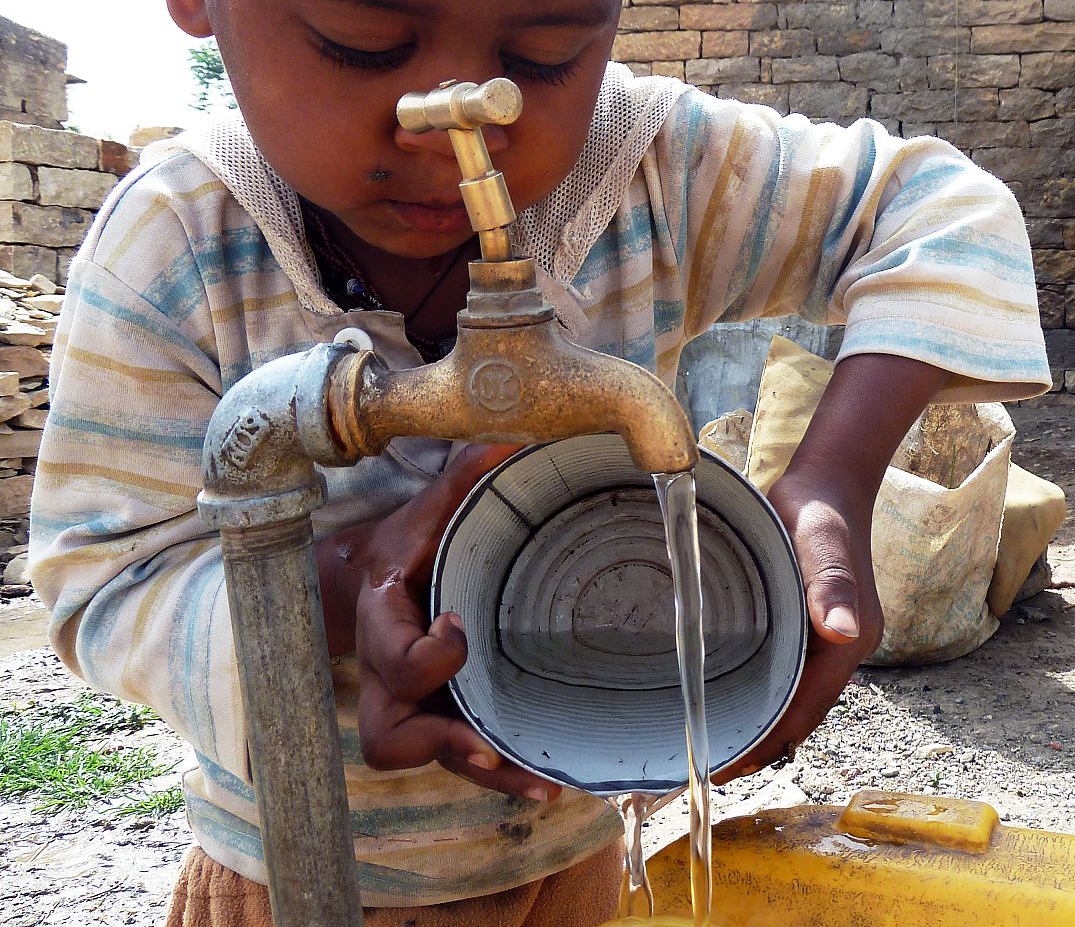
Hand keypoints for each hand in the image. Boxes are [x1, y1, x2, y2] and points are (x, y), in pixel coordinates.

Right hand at [320, 443, 560, 799]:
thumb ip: (467, 477)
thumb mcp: (431, 507)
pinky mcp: (441, 716)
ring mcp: (412, 705)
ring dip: (482, 771)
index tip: (460, 627)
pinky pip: (460, 756)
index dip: (424, 654)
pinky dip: (501, 773)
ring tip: (541, 782)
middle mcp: (387, 675)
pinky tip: (550, 781)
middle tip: (490, 744)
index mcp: (385, 618)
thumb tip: (513, 439)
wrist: (377, 575)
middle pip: (390, 732)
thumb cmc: (410, 541)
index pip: (392, 654)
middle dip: (440, 741)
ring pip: (426, 756)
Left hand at [715, 460, 882, 779]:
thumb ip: (832, 586)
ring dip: (759, 725)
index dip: (768, 744)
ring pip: (792, 699)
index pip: (806, 712)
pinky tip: (728, 699)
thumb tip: (843, 633)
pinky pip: (785, 675)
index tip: (725, 766)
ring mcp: (824, 641)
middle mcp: (840, 649)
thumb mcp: (823, 545)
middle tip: (707, 767)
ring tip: (712, 744)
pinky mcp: (806, 628)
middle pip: (799, 715)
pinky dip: (760, 695)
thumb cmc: (820, 511)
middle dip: (759, 746)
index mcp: (848, 642)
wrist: (827, 481)